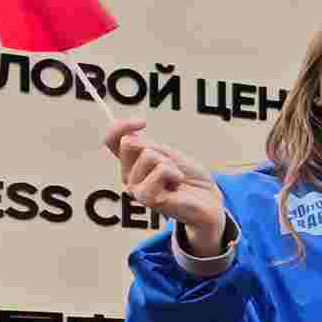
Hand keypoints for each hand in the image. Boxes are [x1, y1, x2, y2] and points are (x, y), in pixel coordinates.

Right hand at [106, 120, 227, 254]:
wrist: (208, 199)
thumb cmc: (189, 177)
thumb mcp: (167, 154)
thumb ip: (146, 145)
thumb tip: (129, 137)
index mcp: (131, 164)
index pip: (112, 140)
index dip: (120, 126)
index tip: (142, 122)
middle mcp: (129, 176)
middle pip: (129, 143)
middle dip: (158, 148)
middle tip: (171, 166)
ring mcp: (135, 189)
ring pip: (148, 155)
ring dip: (170, 163)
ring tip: (176, 179)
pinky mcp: (146, 198)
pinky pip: (160, 170)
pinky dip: (174, 174)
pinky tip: (177, 186)